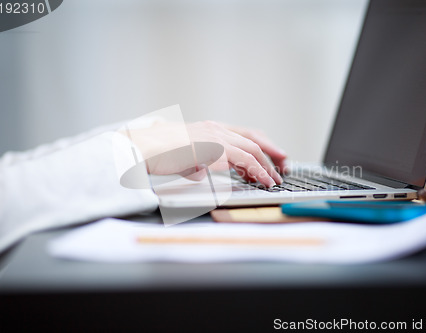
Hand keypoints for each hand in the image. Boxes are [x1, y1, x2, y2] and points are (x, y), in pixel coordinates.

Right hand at [123, 120, 285, 186]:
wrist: (142, 148)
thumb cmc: (156, 152)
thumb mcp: (181, 156)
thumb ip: (195, 162)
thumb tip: (199, 172)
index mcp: (208, 128)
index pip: (243, 133)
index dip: (262, 143)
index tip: (273, 153)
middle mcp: (215, 129)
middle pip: (253, 139)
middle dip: (272, 153)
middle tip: (283, 166)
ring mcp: (216, 137)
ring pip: (252, 150)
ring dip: (266, 166)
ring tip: (275, 179)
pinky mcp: (215, 149)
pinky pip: (245, 161)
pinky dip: (258, 171)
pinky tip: (264, 180)